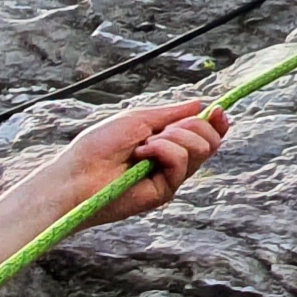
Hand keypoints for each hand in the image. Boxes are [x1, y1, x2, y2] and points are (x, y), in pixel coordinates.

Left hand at [47, 97, 232, 225]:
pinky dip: (164, 151)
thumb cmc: (98, 145)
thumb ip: (171, 114)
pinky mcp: (165, 192)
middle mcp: (172, 161)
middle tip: (164, 129)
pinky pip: (181, 163)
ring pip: (199, 149)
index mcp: (166, 143)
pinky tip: (142, 155)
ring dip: (173, 138)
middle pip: (209, 141)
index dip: (215, 123)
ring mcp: (170, 177)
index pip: (204, 135)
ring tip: (144, 145)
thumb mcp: (137, 119)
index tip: (218, 110)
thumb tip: (200, 104)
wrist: (78, 173)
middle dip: (194, 126)